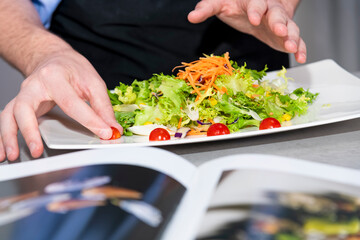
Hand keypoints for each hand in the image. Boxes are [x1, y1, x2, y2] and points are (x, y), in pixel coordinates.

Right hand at [0, 49, 122, 160]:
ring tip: (12, 156)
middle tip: (38, 150)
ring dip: (8, 137)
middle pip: (24, 107)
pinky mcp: (20, 104)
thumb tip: (111, 128)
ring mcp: (24, 95)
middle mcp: (34, 85)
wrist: (55, 58)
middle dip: (29, 130)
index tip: (103, 133)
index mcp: (55, 77)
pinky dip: (4, 137)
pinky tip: (5, 152)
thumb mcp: (93, 82)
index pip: (71, 102)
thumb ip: (102, 106)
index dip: (89, 120)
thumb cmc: (73, 69)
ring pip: (9, 114)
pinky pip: (7, 120)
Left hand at [188, 0, 305, 63]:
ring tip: (292, 47)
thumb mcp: (221, 4)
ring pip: (290, 27)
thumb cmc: (237, 5)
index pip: (256, 4)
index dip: (255, 10)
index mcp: (255, 1)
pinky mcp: (285, 36)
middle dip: (279, 22)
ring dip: (292, 36)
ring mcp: (281, 23)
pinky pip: (296, 40)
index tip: (252, 18)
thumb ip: (207, 8)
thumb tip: (191, 16)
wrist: (255, 9)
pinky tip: (301, 57)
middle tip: (280, 30)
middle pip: (277, 14)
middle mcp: (271, 10)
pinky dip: (300, 48)